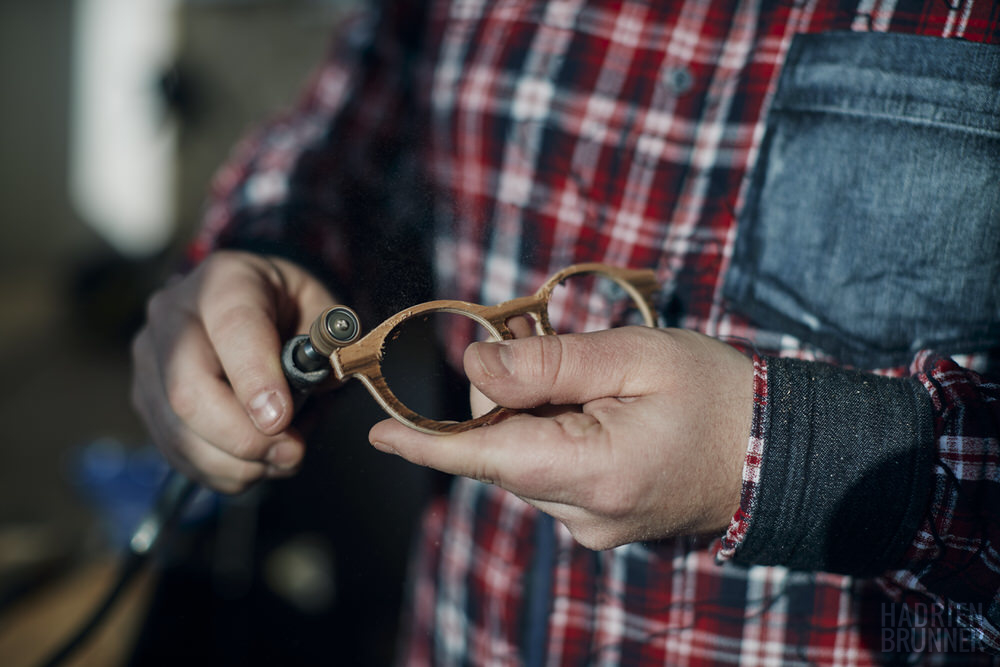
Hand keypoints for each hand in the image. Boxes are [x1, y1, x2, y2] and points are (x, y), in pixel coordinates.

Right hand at [131, 251, 335, 492]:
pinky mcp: (146, 399)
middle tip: (291, 453)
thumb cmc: (287, 304)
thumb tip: (321, 385)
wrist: (248, 301)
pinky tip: (255, 463)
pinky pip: (176, 452)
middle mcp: (172, 316)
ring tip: (281, 458)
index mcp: (223, 281)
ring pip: (179, 432)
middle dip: (243, 438)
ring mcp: (151, 360)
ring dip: (236, 463)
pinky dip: (221, 471)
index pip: (232, 330)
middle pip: (188, 392)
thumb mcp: (319, 305)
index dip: (255, 380)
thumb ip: (327, 343)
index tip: (281, 419)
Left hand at [369, 326, 753, 549]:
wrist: (776, 450)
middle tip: (523, 332)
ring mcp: (592, 525)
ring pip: (521, 461)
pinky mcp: (600, 521)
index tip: (377, 431)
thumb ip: (548, 364)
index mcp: (593, 472)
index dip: (425, 443)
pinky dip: (546, 430)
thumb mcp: (633, 358)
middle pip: (500, 450)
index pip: (485, 458)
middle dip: (499, 391)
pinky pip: (549, 472)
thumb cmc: (715, 394)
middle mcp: (583, 514)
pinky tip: (574, 393)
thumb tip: (473, 366)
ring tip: (560, 356)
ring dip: (525, 408)